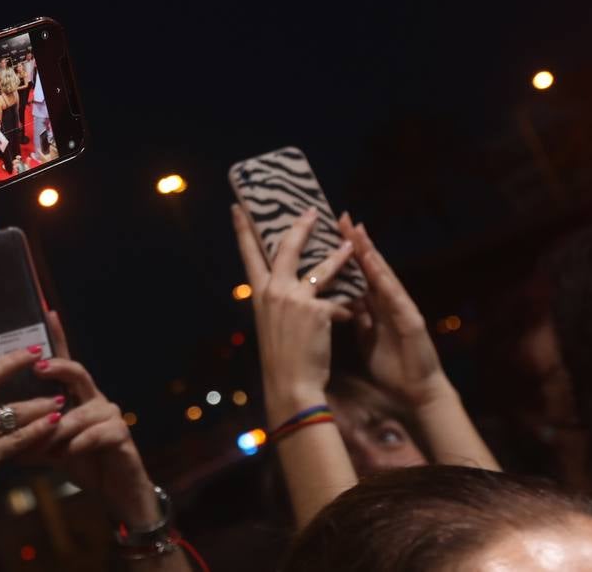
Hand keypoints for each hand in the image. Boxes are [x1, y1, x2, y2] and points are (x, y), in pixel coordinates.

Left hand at [27, 312, 160, 527]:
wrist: (116, 492)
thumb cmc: (81, 463)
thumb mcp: (49, 448)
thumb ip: (27, 435)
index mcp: (75, 397)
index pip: (64, 362)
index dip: (58, 337)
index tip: (47, 312)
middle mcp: (94, 399)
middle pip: (77, 372)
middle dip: (58, 367)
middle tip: (37, 367)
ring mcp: (110, 415)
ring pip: (82, 412)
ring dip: (60, 429)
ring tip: (44, 446)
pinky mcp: (121, 435)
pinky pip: (97, 434)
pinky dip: (78, 445)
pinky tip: (68, 455)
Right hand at [231, 205, 353, 422]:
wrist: (290, 383)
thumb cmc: (281, 356)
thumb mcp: (271, 322)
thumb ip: (278, 300)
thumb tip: (289, 285)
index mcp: (259, 294)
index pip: (249, 255)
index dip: (242, 230)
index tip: (238, 208)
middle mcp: (274, 291)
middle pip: (286, 248)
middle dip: (300, 227)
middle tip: (311, 211)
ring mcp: (295, 299)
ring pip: (321, 268)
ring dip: (339, 256)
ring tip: (350, 245)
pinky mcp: (316, 310)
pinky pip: (337, 301)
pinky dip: (345, 309)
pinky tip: (352, 317)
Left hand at [337, 214, 448, 407]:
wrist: (418, 393)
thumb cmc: (393, 366)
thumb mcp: (367, 336)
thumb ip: (357, 316)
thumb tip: (338, 300)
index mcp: (376, 306)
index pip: (357, 274)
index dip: (343, 253)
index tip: (329, 232)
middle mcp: (389, 302)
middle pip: (369, 268)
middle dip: (355, 242)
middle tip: (340, 216)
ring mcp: (402, 308)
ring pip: (382, 275)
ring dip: (370, 252)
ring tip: (356, 230)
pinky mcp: (411, 320)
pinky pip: (394, 296)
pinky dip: (383, 278)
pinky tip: (373, 262)